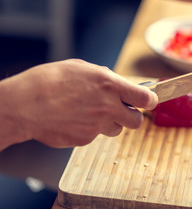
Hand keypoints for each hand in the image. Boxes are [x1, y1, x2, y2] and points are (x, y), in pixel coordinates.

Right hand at [0, 59, 157, 148]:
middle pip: (136, 121)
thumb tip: (120, 84)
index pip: (145, 98)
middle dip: (131, 115)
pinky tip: (75, 119)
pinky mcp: (86, 139)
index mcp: (110, 85)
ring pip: (116, 129)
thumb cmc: (50, 81)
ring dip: (110, 122)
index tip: (149, 101)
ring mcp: (97, 126)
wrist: (24, 104)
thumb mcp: (82, 68)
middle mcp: (108, 107)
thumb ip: (106, 77)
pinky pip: (96, 135)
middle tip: (121, 109)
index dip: (150, 100)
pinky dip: (90, 129)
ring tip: (90, 112)